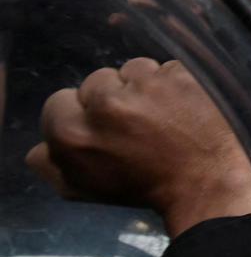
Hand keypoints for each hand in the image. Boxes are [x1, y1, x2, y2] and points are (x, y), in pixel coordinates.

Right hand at [27, 58, 250, 236]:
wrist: (203, 182)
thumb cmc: (140, 188)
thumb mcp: (80, 188)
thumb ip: (50, 163)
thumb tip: (42, 144)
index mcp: (72, 132)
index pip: (59, 101)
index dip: (82, 114)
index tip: (104, 128)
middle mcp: (105, 103)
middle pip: (96, 82)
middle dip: (112, 99)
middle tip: (135, 125)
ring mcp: (146, 85)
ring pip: (132, 70)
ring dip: (143, 87)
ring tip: (161, 114)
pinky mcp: (179, 74)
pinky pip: (166, 68)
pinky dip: (173, 83)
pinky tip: (183, 106)